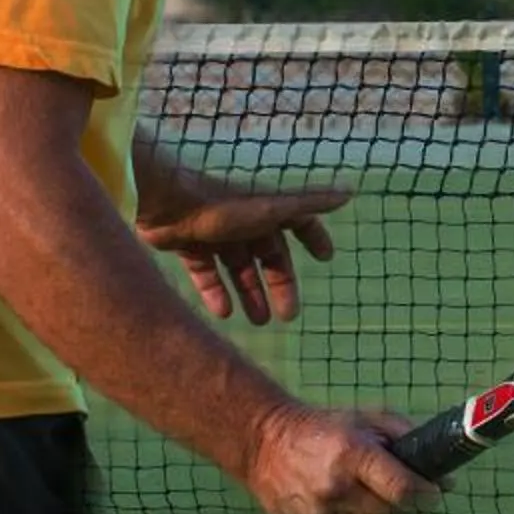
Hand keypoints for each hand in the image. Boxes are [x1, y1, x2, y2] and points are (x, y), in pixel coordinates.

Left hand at [138, 179, 349, 324]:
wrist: (164, 193)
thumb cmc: (223, 197)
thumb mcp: (272, 206)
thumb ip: (309, 205)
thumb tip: (349, 191)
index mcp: (265, 203)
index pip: (297, 220)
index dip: (312, 237)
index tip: (325, 257)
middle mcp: (241, 216)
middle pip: (267, 253)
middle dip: (280, 282)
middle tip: (288, 315)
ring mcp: (212, 229)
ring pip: (236, 266)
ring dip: (249, 293)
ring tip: (260, 322)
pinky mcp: (185, 242)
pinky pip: (204, 271)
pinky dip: (214, 291)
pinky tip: (224, 313)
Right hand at [241, 405, 438, 513]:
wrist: (263, 442)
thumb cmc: (323, 427)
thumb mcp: (368, 419)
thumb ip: (408, 440)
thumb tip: (445, 478)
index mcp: (353, 455)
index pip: (404, 491)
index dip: (427, 496)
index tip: (435, 492)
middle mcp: (336, 488)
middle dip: (407, 506)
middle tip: (406, 492)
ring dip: (377, 513)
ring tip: (363, 489)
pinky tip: (337, 499)